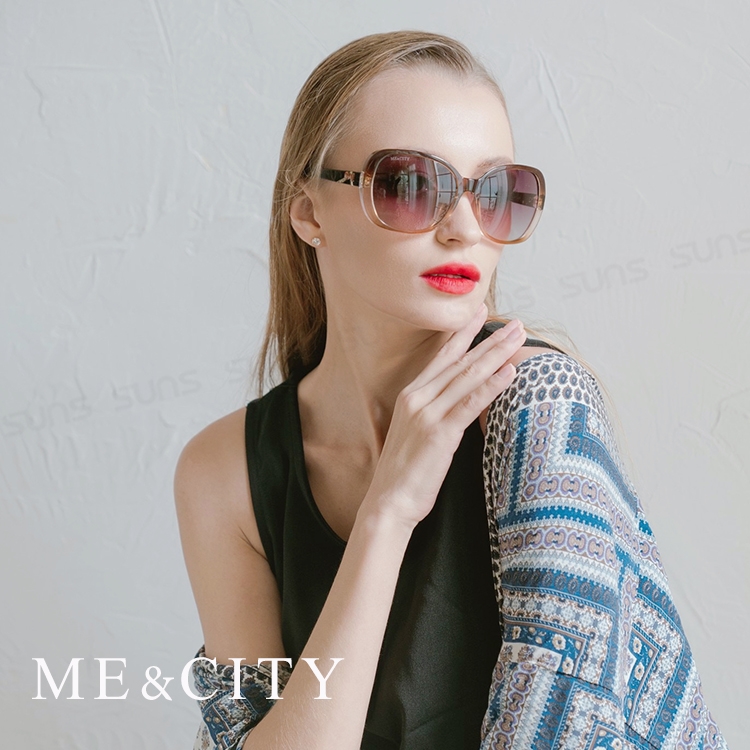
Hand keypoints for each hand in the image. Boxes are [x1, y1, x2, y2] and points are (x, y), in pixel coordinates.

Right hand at [361, 304, 525, 527]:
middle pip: (459, 361)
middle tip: (514, 322)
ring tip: (518, 338)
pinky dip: (492, 386)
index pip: (442, 356)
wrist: (388, 503)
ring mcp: (426, 414)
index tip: (480, 312)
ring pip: (467, 377)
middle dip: (490, 339)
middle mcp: (417, 398)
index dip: (463, 332)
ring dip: (496, 354)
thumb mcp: (415, 433)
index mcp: (411, 395)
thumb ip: (433, 411)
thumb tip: (458, 403)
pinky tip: (510, 372)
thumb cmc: (404, 472)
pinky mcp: (438, 434)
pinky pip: (470, 404)